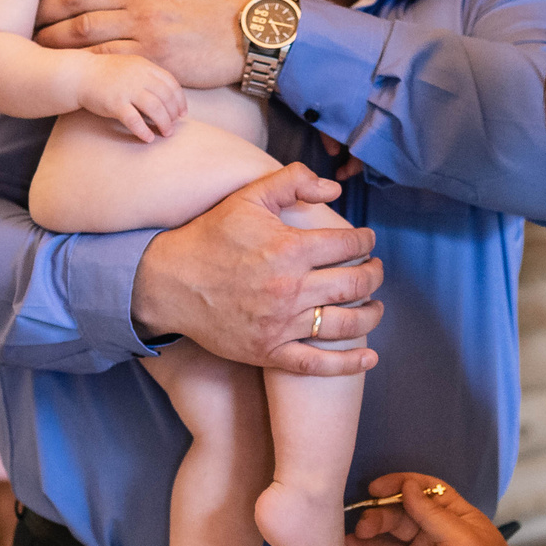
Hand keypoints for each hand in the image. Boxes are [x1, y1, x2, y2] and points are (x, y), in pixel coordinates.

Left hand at [35, 0, 260, 88]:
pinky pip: (105, 59)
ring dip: (53, 37)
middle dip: (45, 6)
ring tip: (36, 45)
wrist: (267, 34)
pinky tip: (66, 68)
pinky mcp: (154, 57)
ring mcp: (147, 25)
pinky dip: (80, 63)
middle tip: (27, 16)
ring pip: (82, 29)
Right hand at [77, 53, 186, 143]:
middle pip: (166, 98)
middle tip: (173, 126)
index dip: (180, 101)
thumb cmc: (107, 74)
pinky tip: (148, 138)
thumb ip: (149, 76)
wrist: (80, 75)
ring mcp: (127, 90)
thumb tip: (168, 96)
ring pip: (155, 109)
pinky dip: (144, 131)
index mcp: (145, 67)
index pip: (171, 84)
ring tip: (165, 133)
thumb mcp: (131, 66)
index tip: (182, 113)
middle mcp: (139, 77)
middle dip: (173, 115)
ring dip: (164, 123)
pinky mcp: (115, 103)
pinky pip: (135, 120)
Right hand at [131, 161, 382, 374]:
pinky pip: (317, 363)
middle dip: (374, 274)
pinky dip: (347, 364)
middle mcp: (289, 289)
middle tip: (375, 269)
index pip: (348, 245)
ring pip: (345, 324)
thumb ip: (292, 181)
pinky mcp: (268, 352)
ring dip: (371, 315)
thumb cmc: (210, 237)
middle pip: (355, 284)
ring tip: (376, 306)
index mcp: (289, 249)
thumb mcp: (248, 198)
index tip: (367, 241)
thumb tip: (335, 190)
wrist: (168, 282)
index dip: (365, 241)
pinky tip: (369, 358)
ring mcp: (280, 324)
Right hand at [344, 474, 513, 545]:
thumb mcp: (464, 540)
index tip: (374, 489)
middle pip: (394, 520)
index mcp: (449, 520)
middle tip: (360, 528)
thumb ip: (432, 514)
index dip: (396, 486)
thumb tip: (406, 484)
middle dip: (374, 520)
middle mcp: (428, 540)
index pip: (420, 492)